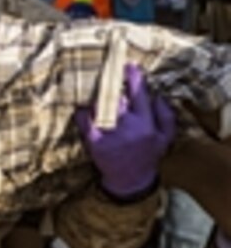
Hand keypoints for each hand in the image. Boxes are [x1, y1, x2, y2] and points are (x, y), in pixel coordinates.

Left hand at [75, 63, 176, 198]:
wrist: (130, 181)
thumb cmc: (147, 156)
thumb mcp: (165, 138)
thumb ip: (166, 116)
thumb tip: (158, 96)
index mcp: (146, 124)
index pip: (140, 95)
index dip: (134, 78)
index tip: (129, 66)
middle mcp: (128, 127)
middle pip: (116, 97)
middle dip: (112, 84)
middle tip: (107, 74)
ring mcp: (110, 134)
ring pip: (100, 105)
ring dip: (97, 96)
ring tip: (95, 90)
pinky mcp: (93, 140)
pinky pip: (84, 118)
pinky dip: (82, 111)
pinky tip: (83, 108)